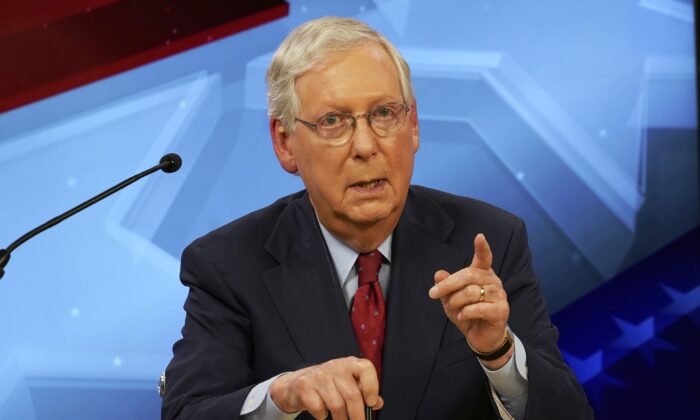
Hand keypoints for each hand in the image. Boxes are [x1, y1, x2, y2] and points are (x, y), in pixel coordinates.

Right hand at [269, 356, 383, 418]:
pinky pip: (319, 409)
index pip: (366, 368)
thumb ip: (363, 392)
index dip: (372, 386)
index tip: (371, 403)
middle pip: (352, 395)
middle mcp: (335, 366)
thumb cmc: (328, 385)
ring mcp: (318, 375)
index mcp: (349, 363)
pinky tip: (322, 411)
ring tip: (340, 419)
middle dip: (357, 416)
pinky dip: (323, 416)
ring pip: (337, 405)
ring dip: (341, 419)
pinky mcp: (304, 386)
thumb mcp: (347, 384)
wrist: (296, 384)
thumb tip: (378, 403)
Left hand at [428, 234, 510, 367]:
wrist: (481, 337)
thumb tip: (438, 273)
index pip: (484, 258)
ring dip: (456, 302)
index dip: (482, 248)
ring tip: (452, 310)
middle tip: (433, 294)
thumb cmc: (467, 313)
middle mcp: (493, 281)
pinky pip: (479, 308)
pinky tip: (462, 316)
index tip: (479, 236)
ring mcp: (499, 295)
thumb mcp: (450, 299)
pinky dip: (466, 312)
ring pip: (471, 292)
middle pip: (468, 275)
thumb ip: (445, 286)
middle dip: (448, 285)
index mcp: (482, 274)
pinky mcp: (501, 311)